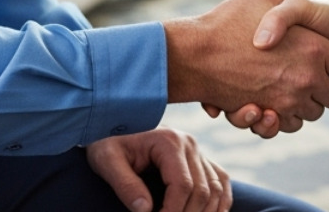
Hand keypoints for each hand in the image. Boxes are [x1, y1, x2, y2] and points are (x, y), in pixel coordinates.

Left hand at [85, 128, 231, 211]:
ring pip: (215, 188)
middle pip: (202, 190)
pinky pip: (220, 182)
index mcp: (169, 141)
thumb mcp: (107, 161)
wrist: (114, 124)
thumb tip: (145, 211)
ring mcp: (197, 151)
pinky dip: (219, 203)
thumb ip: (124, 184)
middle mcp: (189, 143)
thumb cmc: (107, 142)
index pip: (183, 185)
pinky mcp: (200, 159)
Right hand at [164, 0, 328, 132]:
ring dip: (304, 103)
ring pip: (313, 114)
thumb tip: (308, 1)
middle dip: (327, 88)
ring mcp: (287, 101)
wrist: (193, 54)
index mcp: (315, 49)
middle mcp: (306, 79)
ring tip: (287, 83)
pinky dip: (284, 117)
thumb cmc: (228, 19)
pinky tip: (271, 98)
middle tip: (310, 72)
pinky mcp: (267, 116)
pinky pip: (288, 125)